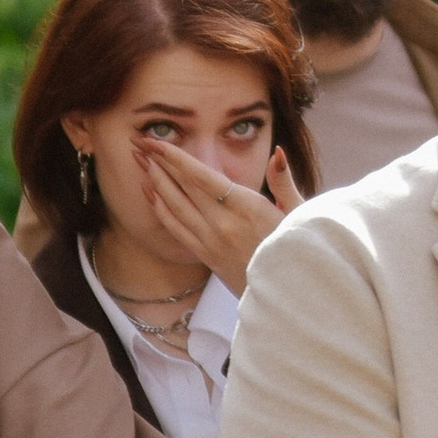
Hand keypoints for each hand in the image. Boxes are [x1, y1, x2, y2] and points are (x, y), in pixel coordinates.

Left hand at [134, 138, 297, 297]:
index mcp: (245, 206)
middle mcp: (222, 223)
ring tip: (138, 162)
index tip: (155, 142)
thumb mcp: (299, 211)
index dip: (174, 157)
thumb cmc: (299, 250)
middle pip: (182, 187)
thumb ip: (283, 180)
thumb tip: (277, 152)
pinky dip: (160, 209)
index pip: (200, 175)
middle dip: (158, 162)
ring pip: (174, 207)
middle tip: (138, 143)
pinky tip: (150, 194)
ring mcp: (211, 241)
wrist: (290, 295)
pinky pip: (176, 229)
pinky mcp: (207, 256)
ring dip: (154, 182)